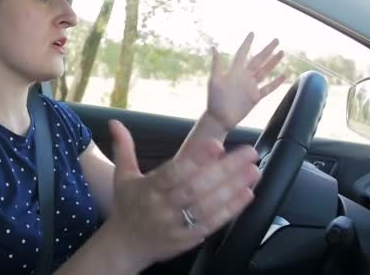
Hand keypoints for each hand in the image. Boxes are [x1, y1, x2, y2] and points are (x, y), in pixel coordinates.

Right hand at [105, 120, 260, 269]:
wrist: (124, 246)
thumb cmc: (127, 206)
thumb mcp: (122, 176)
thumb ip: (124, 147)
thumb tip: (115, 122)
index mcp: (147, 189)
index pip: (173, 173)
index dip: (196, 159)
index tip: (217, 145)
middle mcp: (162, 207)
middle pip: (197, 188)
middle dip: (226, 169)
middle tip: (249, 152)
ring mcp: (176, 225)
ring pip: (208, 206)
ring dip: (234, 187)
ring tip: (253, 170)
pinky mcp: (187, 239)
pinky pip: (212, 223)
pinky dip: (231, 209)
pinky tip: (247, 194)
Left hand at [207, 32, 284, 130]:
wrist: (220, 118)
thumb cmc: (214, 100)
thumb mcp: (214, 80)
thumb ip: (217, 64)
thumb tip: (214, 47)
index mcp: (234, 71)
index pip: (242, 54)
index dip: (247, 43)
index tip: (252, 33)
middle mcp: (244, 77)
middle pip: (258, 60)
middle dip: (267, 50)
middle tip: (276, 40)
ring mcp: (251, 87)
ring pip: (265, 71)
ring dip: (273, 62)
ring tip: (282, 52)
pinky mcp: (255, 97)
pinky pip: (268, 88)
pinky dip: (276, 82)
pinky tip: (285, 74)